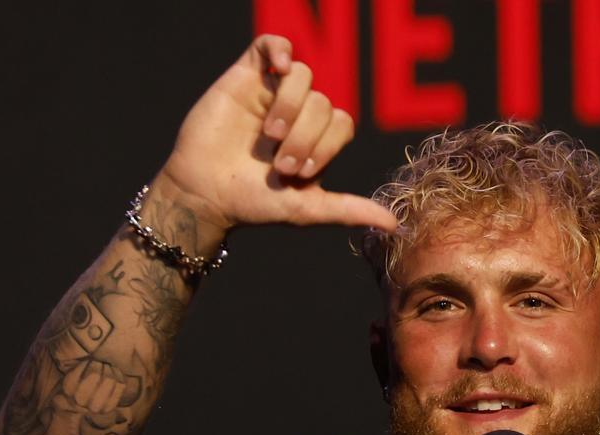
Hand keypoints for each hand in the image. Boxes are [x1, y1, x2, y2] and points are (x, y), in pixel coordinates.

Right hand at [154, 35, 396, 243]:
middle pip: (323, 102)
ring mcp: (272, 92)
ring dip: (291, 107)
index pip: (342, 123)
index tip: (301, 172)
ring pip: (303, 77)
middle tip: (280, 163)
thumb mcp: (306, 208)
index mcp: (317, 138)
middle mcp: (299, 112)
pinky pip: (270, 44)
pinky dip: (280, 49)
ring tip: (269, 136)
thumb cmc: (254, 203)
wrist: (204, 194)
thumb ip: (348, 209)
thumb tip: (394, 224)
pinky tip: (279, 67)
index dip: (327, 144)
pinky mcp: (245, 77)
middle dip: (306, 136)